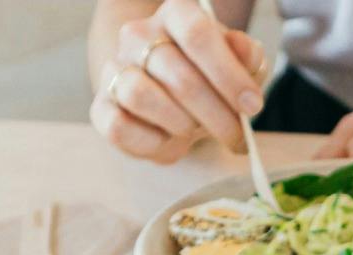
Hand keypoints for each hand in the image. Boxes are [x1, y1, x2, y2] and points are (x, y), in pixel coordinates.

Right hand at [91, 0, 265, 164]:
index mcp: (175, 14)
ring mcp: (114, 70)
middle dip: (216, 113)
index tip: (252, 106)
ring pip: (141, 96)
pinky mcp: (100, 107)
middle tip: (237, 136)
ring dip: (180, 124)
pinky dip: (150, 142)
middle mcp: (138, 35)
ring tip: (196, 130)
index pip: (197, 33)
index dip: (228, 74)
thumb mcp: (238, 66)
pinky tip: (167, 140)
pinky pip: (119, 127)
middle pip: (177, 74)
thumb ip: (247, 56)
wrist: (171, 108)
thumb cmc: (208, 81)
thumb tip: (246, 53)